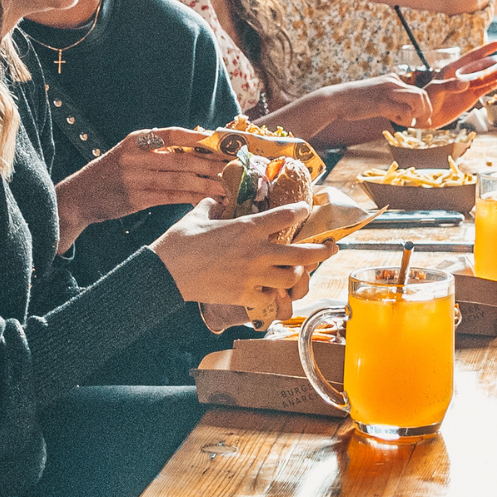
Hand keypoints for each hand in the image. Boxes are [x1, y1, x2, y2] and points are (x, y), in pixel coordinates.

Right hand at [54, 127, 230, 251]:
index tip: (219, 141)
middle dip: (211, 164)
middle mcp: (136, 157)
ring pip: (180, 180)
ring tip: (226, 186)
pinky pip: (171, 197)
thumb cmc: (113, 172)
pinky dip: (191, 197)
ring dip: (206, 184)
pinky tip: (207, 198)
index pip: (173, 134)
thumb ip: (158, 149)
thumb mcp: (130, 152)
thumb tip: (198, 145)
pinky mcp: (137, 199)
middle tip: (233, 167)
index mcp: (136, 140)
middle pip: (182, 159)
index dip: (198, 137)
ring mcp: (136, 179)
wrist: (81, 196)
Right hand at [152, 200, 336, 317]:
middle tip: (332, 247)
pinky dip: (274, 295)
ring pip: (291, 278)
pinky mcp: (243, 294)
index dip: (301, 211)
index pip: (286, 215)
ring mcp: (252, 275)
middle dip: (322, 251)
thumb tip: (217, 199)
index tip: (306, 209)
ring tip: (299, 271)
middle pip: (302, 254)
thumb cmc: (179, 242)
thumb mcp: (198, 217)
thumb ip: (213, 206)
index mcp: (247, 228)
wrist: (164, 273)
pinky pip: (269, 297)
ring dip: (298, 275)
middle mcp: (256, 251)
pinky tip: (275, 292)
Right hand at [334, 76, 432, 128]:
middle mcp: (393, 82)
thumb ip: (391, 104)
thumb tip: (404, 115)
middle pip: (422, 94)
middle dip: (427, 110)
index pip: (416, 90)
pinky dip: (408, 119)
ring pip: (418, 99)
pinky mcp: (382, 102)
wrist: (336, 99)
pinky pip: (405, 110)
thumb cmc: (355, 102)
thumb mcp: (377, 99)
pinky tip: (400, 123)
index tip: (424, 118)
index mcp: (392, 80)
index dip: (424, 105)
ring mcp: (388, 91)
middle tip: (425, 123)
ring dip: (421, 113)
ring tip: (414, 123)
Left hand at [425, 40, 496, 125]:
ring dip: (493, 75)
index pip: (473, 56)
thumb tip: (466, 84)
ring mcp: (467, 87)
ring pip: (484, 78)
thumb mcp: (437, 89)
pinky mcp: (469, 98)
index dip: (486, 49)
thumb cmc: (428, 98)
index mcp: (454, 69)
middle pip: (481, 66)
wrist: (426, 115)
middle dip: (492, 63)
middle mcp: (462, 76)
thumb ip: (450, 85)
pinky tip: (496, 84)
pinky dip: (490, 87)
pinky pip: (483, 90)